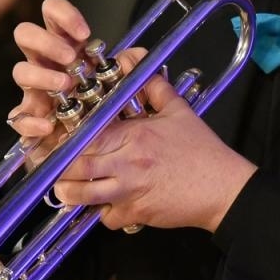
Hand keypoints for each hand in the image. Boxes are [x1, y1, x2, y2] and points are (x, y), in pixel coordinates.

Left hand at [50, 69, 256, 232]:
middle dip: (60, 167)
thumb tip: (137, 61)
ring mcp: (129, 191)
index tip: (60, 139)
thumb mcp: (179, 111)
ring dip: (71, 193)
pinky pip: (106, 218)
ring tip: (68, 188)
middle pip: (76, 166)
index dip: (67, 139)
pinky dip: (101, 214)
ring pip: (83, 196)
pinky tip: (105, 205)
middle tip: (56, 164)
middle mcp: (127, 163)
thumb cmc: (201, 150)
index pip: (87, 136)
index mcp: (134, 135)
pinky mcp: (136, 214)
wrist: (223, 187)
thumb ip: (153, 87)